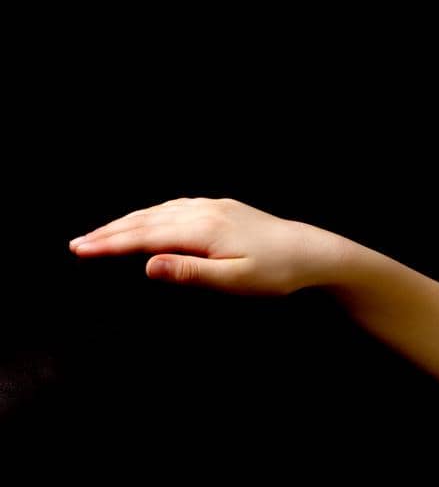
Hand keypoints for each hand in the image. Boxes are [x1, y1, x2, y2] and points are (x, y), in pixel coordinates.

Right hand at [69, 196, 348, 296]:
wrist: (316, 252)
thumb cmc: (278, 272)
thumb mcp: (234, 280)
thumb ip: (189, 272)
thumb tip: (146, 265)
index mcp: (202, 229)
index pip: (143, 236)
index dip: (108, 244)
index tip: (78, 251)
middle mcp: (205, 211)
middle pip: (146, 220)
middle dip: (109, 232)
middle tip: (76, 244)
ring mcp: (216, 206)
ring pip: (160, 211)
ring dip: (128, 221)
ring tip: (102, 234)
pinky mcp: (226, 208)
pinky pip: (178, 206)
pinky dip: (154, 213)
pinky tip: (149, 218)